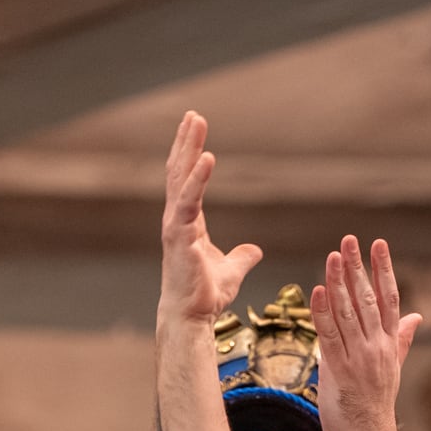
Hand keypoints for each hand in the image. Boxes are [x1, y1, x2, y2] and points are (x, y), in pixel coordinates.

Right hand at [160, 111, 262, 325]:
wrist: (191, 316)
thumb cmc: (204, 295)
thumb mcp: (230, 270)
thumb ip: (241, 257)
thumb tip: (255, 250)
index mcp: (187, 223)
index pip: (186, 180)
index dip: (190, 154)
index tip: (196, 129)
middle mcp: (177, 219)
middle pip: (179, 171)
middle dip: (185, 141)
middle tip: (194, 114)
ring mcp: (175, 225)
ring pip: (180, 178)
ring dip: (187, 148)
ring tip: (196, 122)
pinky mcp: (179, 235)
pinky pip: (188, 200)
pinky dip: (197, 178)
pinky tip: (207, 156)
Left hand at [309, 236, 422, 430]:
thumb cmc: (375, 406)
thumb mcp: (394, 368)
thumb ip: (403, 339)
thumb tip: (417, 316)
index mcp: (390, 345)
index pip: (390, 299)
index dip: (384, 270)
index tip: (379, 245)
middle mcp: (377, 348)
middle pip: (368, 300)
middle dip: (358, 268)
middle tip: (350, 240)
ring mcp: (359, 358)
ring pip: (348, 313)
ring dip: (339, 283)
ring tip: (333, 256)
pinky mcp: (338, 370)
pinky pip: (329, 336)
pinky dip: (322, 312)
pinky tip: (318, 290)